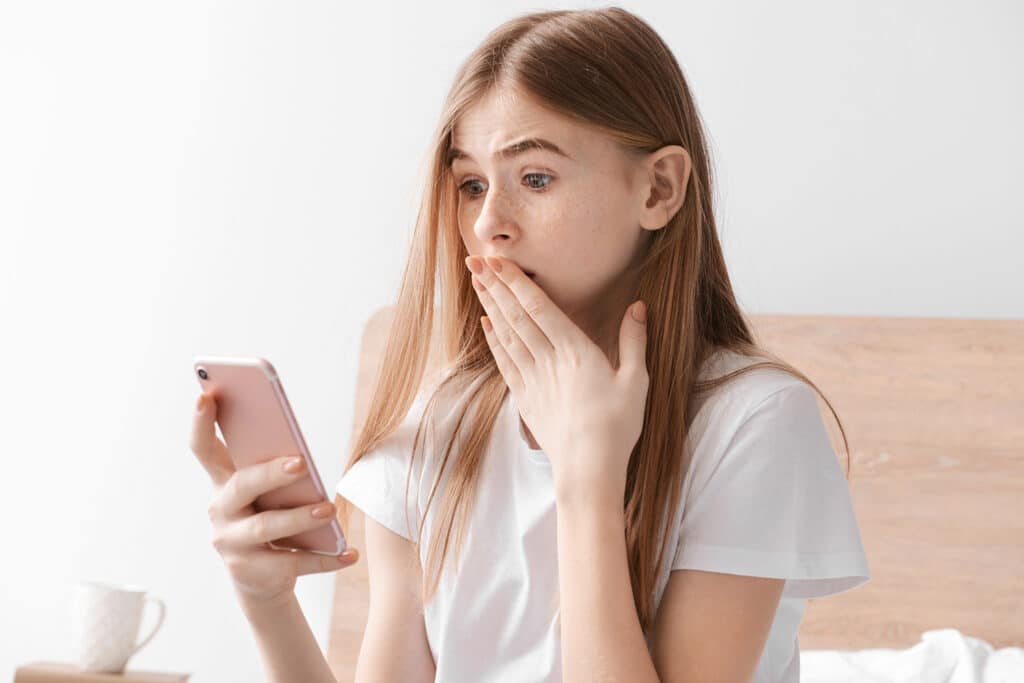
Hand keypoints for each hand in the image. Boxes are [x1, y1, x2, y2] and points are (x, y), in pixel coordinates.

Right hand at [189, 392, 359, 607]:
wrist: (263, 580)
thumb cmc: (269, 518)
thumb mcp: (268, 493)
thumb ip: (274, 468)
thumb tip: (299, 454)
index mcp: (222, 482)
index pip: (203, 448)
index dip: (201, 422)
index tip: (207, 395)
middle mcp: (220, 511)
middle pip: (240, 486)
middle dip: (269, 473)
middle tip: (300, 462)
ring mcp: (232, 544)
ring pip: (266, 527)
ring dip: (299, 517)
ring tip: (329, 509)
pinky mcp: (253, 573)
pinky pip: (293, 563)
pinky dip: (326, 558)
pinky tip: (350, 553)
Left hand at [465, 254, 649, 502]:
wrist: (588, 470)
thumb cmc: (618, 426)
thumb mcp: (636, 381)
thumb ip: (633, 341)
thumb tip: (638, 306)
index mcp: (576, 351)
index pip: (540, 308)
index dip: (517, 282)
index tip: (499, 261)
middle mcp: (549, 361)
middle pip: (517, 316)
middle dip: (496, 285)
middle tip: (475, 260)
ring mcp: (533, 380)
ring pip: (507, 335)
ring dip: (491, 306)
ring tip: (476, 282)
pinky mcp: (526, 399)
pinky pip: (506, 363)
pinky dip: (494, 341)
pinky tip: (487, 324)